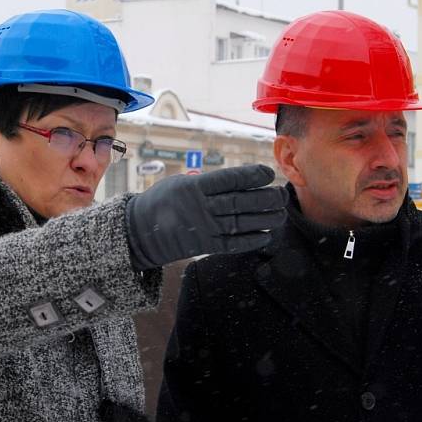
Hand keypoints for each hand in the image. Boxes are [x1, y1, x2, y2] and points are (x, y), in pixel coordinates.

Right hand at [125, 165, 287, 269]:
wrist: (140, 231)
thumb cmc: (162, 201)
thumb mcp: (179, 183)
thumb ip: (207, 182)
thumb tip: (239, 179)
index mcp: (193, 187)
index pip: (229, 179)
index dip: (252, 176)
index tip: (268, 174)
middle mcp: (199, 207)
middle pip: (240, 201)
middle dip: (265, 198)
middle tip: (281, 195)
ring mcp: (202, 228)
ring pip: (241, 223)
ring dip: (265, 220)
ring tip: (280, 214)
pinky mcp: (204, 246)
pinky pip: (233, 244)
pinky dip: (252, 240)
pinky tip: (267, 236)